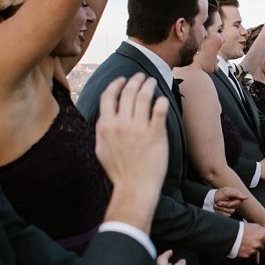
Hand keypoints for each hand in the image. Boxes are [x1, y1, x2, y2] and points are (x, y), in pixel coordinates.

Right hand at [95, 74, 168, 210]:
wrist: (135, 187)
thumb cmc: (119, 171)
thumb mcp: (101, 149)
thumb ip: (102, 130)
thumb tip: (104, 117)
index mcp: (105, 126)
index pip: (109, 96)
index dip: (116, 84)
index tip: (123, 79)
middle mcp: (121, 124)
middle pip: (128, 92)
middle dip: (135, 80)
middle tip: (142, 76)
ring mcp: (138, 128)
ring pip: (144, 97)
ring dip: (148, 85)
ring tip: (152, 81)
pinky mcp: (155, 133)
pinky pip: (159, 110)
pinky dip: (161, 101)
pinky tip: (163, 98)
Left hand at [213, 187, 246, 215]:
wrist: (210, 199)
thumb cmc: (219, 194)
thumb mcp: (227, 191)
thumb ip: (237, 193)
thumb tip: (246, 197)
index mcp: (237, 197)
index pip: (238, 203)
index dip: (232, 203)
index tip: (226, 200)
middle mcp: (235, 204)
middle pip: (233, 209)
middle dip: (224, 205)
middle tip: (219, 202)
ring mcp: (231, 209)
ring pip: (229, 213)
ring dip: (220, 208)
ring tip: (217, 204)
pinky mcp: (227, 214)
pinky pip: (225, 216)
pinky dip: (219, 212)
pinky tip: (217, 208)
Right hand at [236, 222, 264, 258]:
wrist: (230, 235)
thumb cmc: (243, 228)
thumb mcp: (256, 226)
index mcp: (262, 236)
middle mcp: (258, 244)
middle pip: (263, 247)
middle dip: (259, 244)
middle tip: (252, 239)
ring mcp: (252, 251)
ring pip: (256, 251)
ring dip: (253, 248)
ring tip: (246, 242)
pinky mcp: (247, 255)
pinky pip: (250, 255)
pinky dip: (247, 251)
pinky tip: (243, 246)